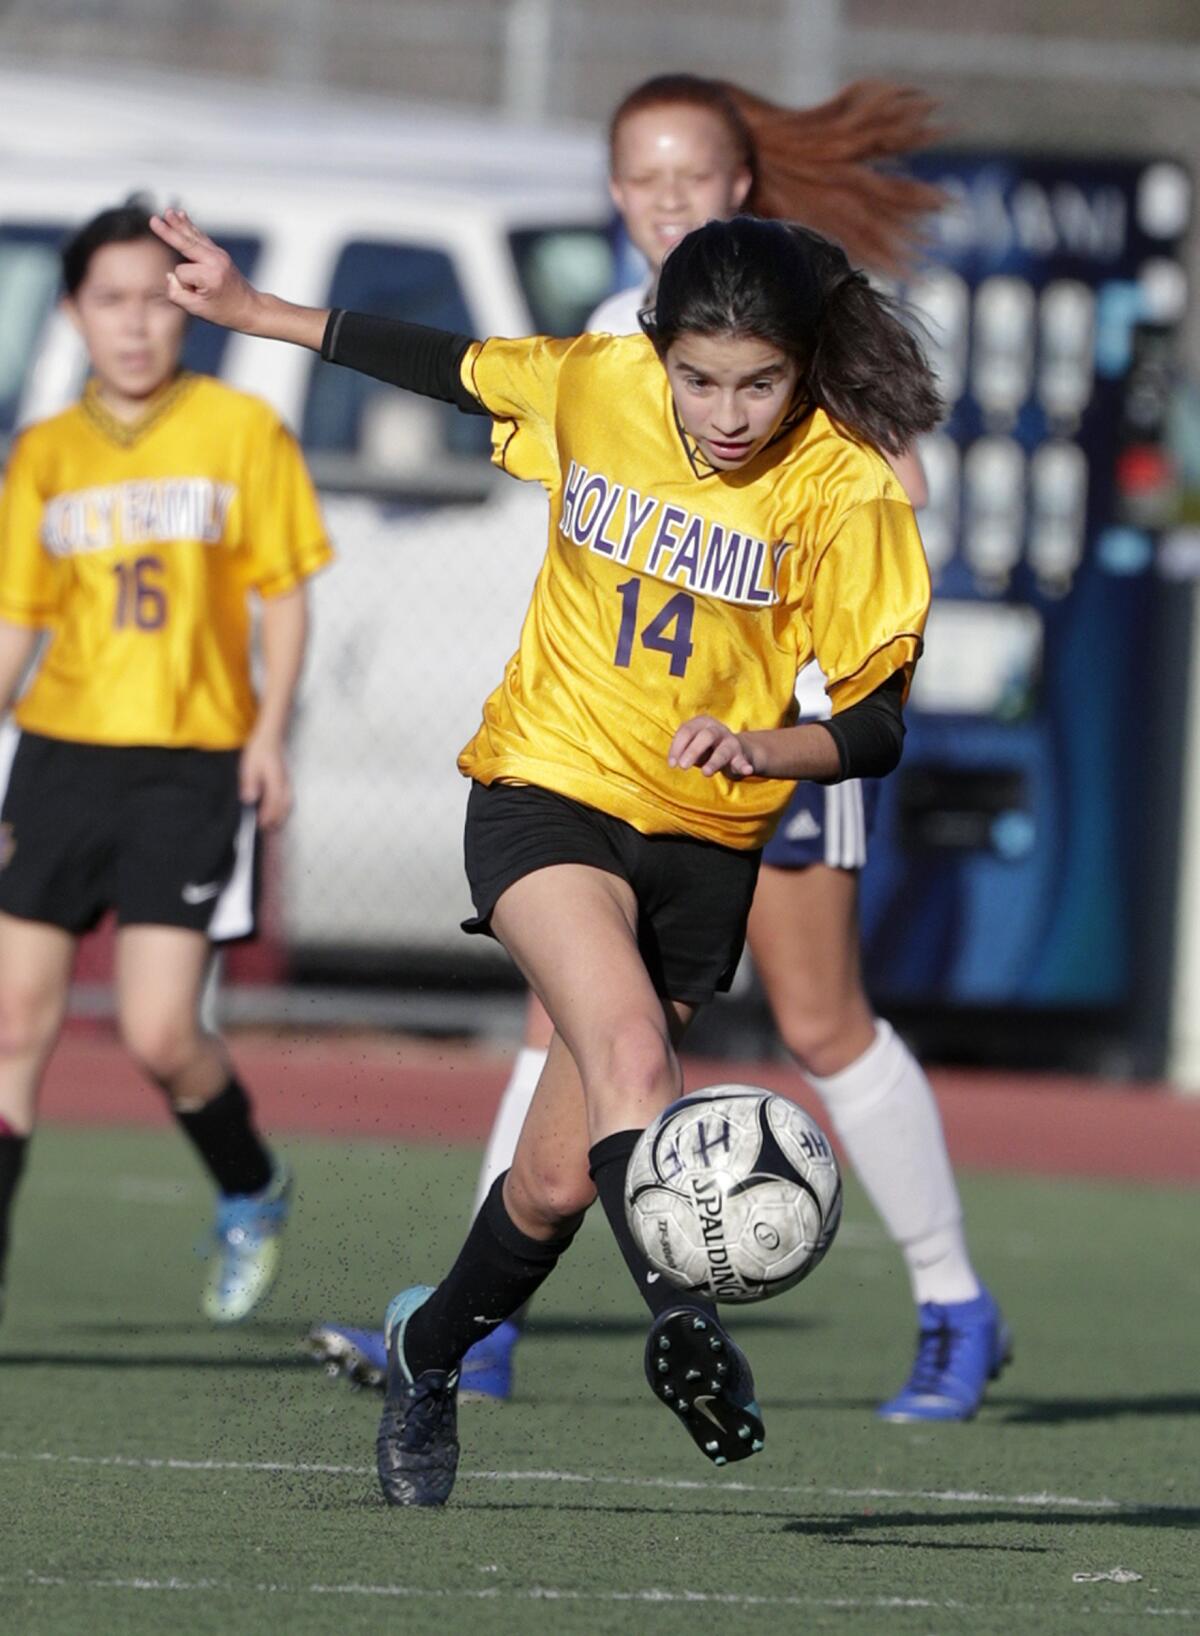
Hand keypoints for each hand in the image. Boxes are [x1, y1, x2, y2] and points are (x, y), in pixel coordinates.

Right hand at [150, 208, 264, 331]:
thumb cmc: (224, 312)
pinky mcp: (219, 252)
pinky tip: (180, 215)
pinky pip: (200, 236)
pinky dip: (189, 227)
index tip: (197, 295)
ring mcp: (219, 254)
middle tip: (152, 220)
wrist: (250, 308)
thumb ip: (177, 294)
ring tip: (167, 213)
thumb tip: (170, 275)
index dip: (183, 284)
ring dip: (178, 224)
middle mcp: (215, 260)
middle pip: (185, 243)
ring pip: (192, 236)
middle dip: (168, 232)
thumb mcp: (197, 309)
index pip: (180, 271)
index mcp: (210, 275)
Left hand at [239, 733, 292, 829]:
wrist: (270, 737)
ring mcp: (287, 784)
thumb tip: (249, 800)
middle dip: (274, 821)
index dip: (266, 818)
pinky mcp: (287, 783)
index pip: (272, 805)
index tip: (260, 827)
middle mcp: (284, 785)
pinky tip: (279, 814)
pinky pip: (289, 800)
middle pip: (282, 808)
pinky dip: (284, 810)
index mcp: (274, 781)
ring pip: (287, 805)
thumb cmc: (258, 751)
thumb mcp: (249, 766)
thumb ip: (249, 783)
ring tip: (272, 827)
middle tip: (265, 832)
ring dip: (280, 817)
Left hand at [668, 715, 759, 779]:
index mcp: (702, 722)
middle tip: (683, 767)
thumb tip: (675, 761)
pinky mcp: (740, 756)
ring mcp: (730, 742)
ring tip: (706, 772)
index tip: (672, 764)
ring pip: (722, 751)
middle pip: (706, 736)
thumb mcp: (692, 746)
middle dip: (693, 751)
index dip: (677, 747)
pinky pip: (742, 761)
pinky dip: (744, 766)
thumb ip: (683, 750)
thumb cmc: (705, 748)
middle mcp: (717, 729)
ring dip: (713, 762)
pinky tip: (747, 770)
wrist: (735, 751)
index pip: (687, 731)